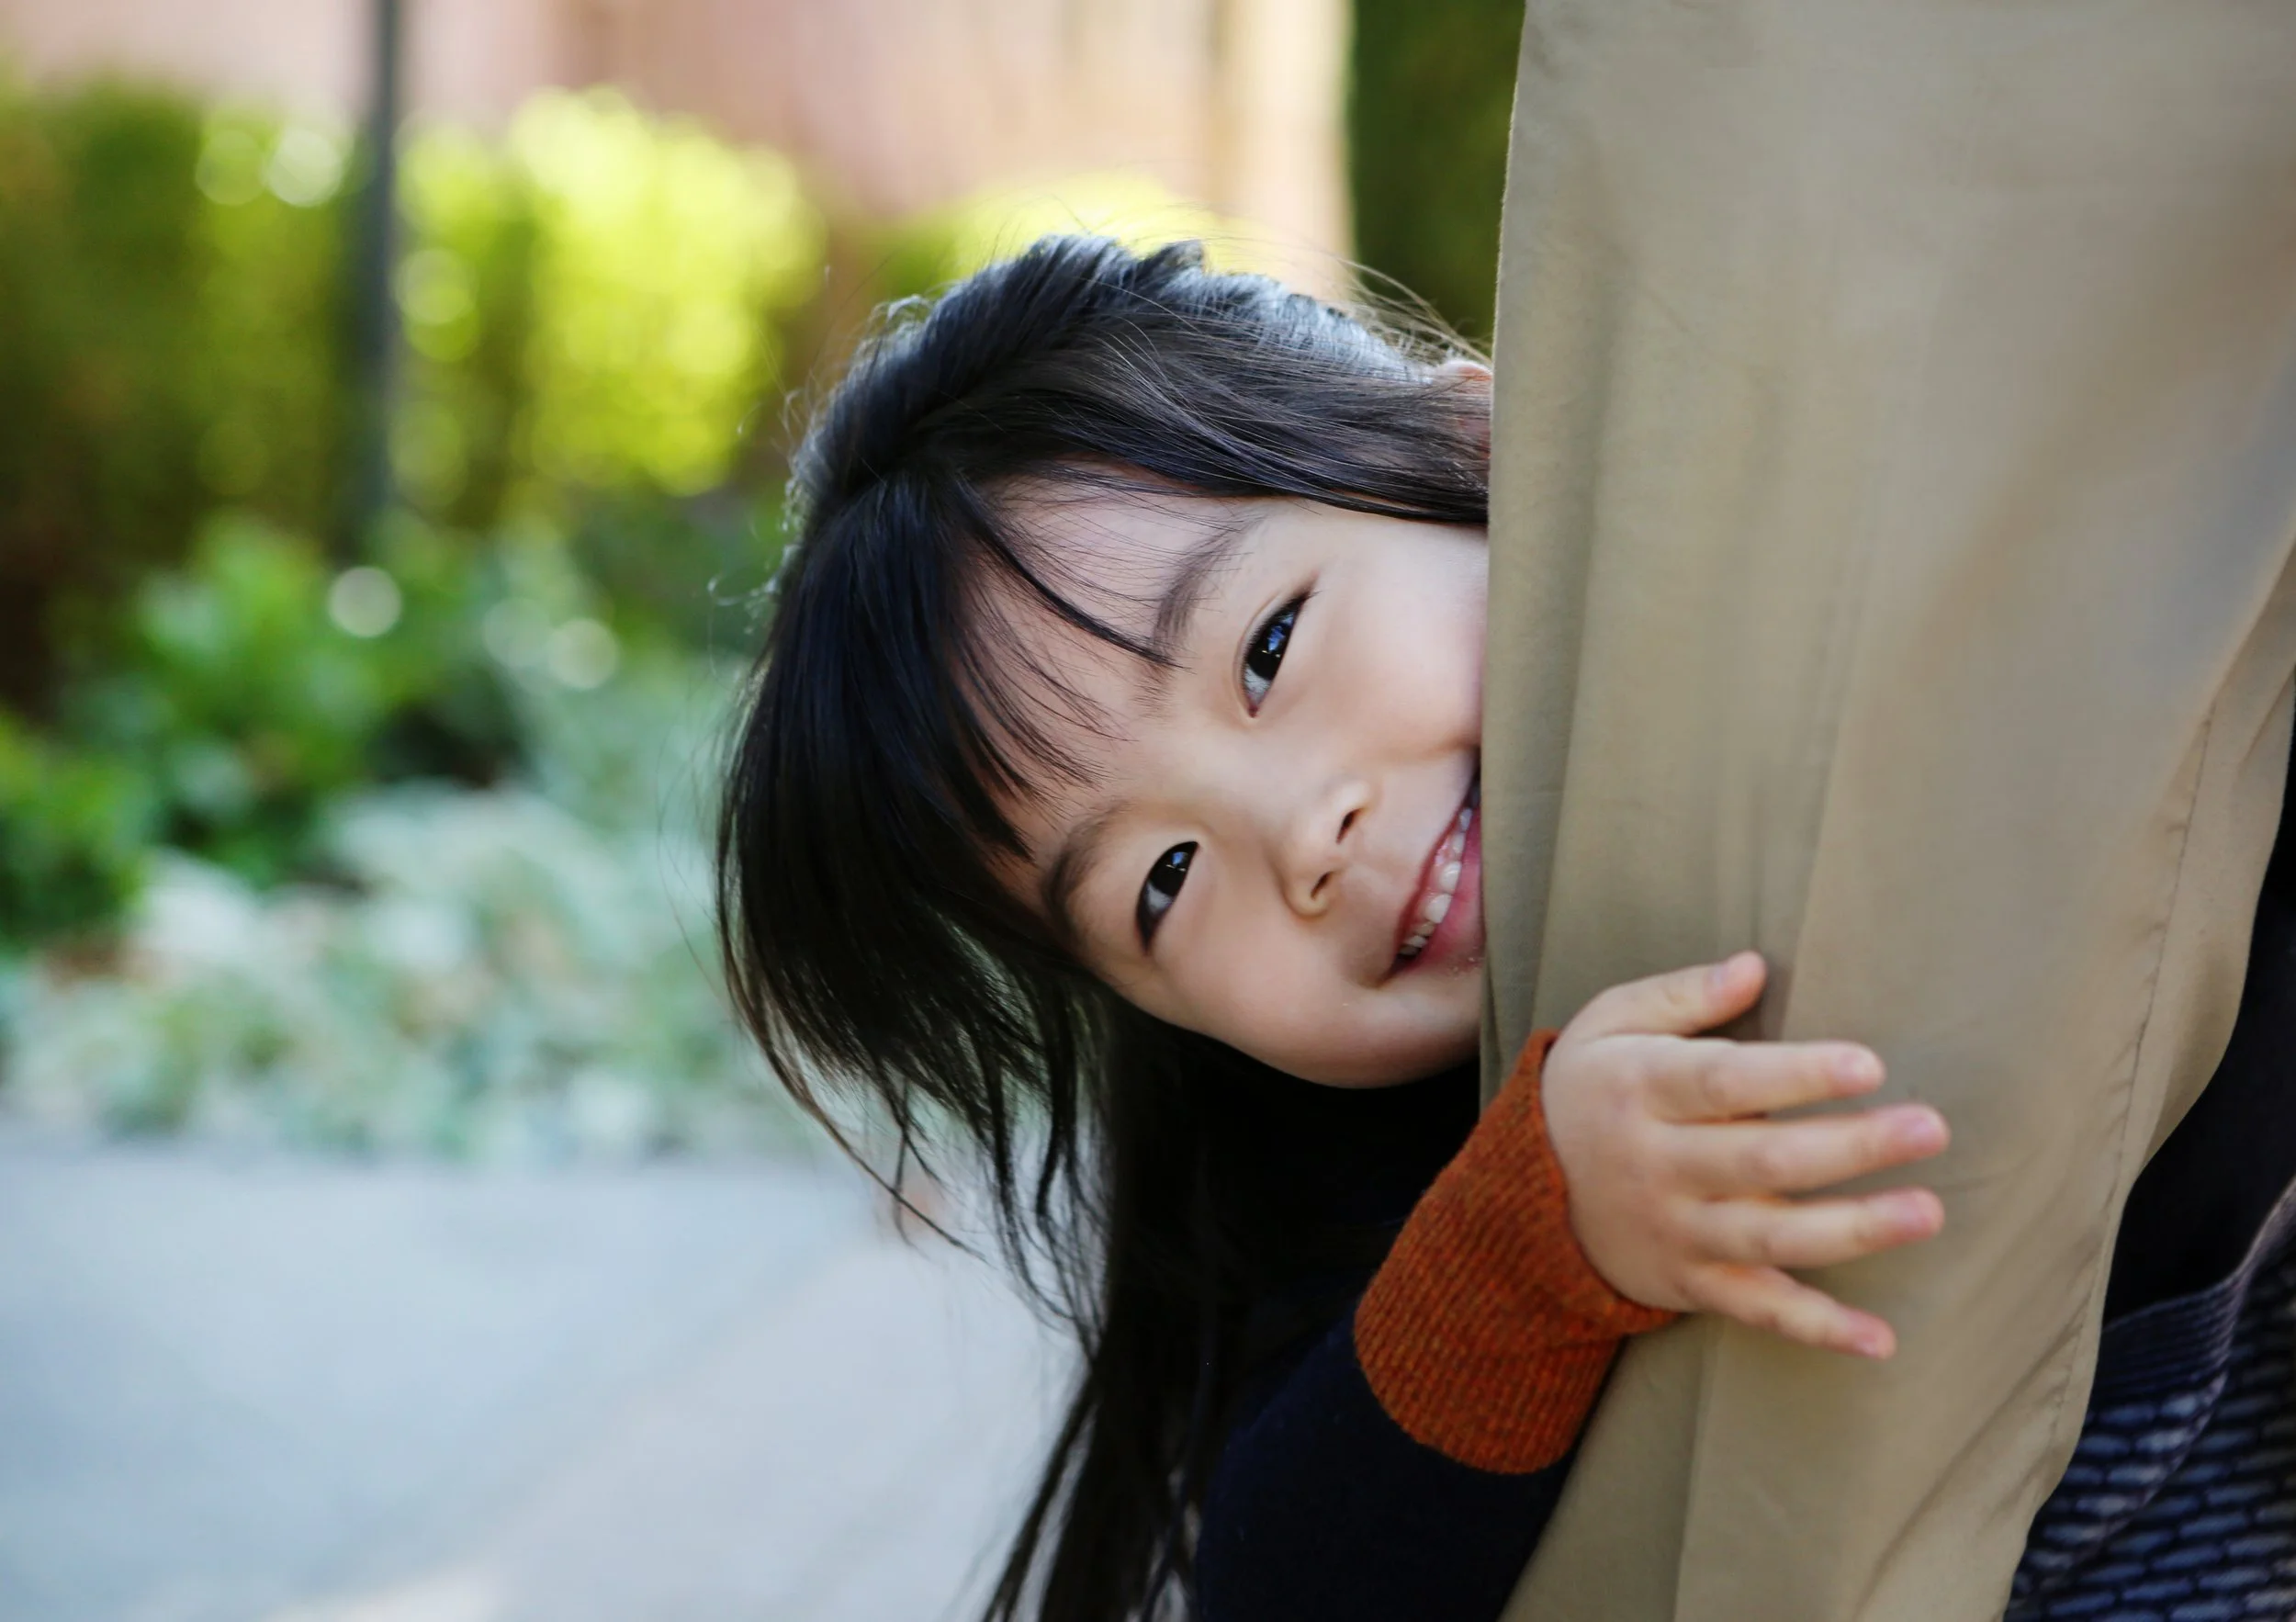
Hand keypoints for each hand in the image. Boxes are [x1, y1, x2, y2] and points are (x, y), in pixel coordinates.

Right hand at [1542, 951, 1947, 1358]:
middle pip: (1762, 1161)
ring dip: (1852, 1230)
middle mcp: (1658, 1166)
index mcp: (1640, 1089)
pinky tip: (1881, 1340)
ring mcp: (1676, 1231)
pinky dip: (1818, 1331)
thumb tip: (1754, 967)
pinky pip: (1757, 1311)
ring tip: (1928, 1211)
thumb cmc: (1591, 1091)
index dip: (1796, 1075)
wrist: (1519, 1198)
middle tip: (1930, 1127)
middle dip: (1850, 1146)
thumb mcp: (1609, 1025)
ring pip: (1769, 1238)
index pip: (1723, 1082)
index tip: (1869, 1064)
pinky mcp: (1690, 1283)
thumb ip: (1680, 995)